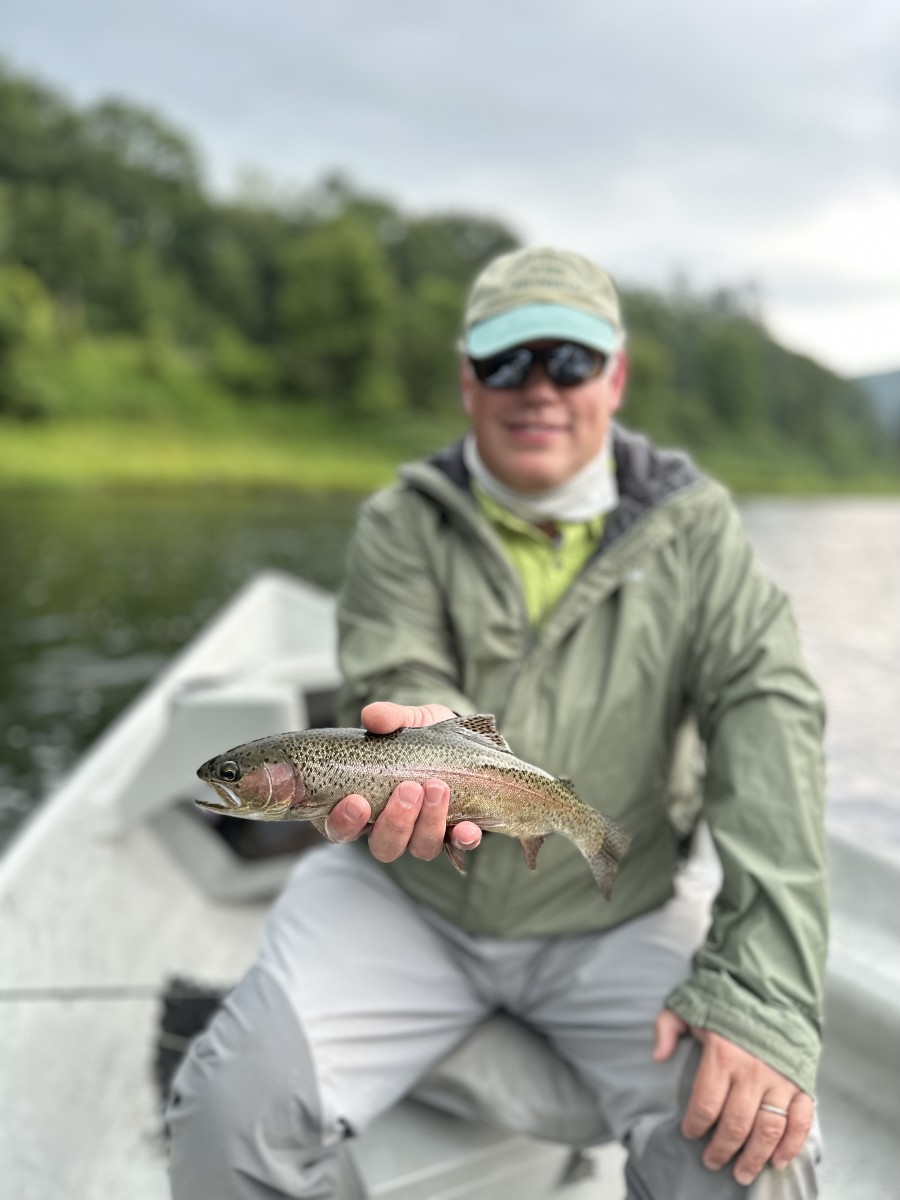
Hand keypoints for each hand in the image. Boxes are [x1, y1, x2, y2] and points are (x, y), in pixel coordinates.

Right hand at [324, 702, 482, 861]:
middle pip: (384, 846)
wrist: (461, 741)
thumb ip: (389, 718)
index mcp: (364, 806)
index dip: (345, 823)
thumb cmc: (421, 738)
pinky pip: (459, 846)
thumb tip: (372, 716)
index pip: (341, 829)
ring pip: (421, 848)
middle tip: (408, 788)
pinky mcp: (456, 834)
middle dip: (396, 821)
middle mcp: (392, 828)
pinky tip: (467, 829)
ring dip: (429, 822)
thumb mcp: (406, 721)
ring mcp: (424, 835)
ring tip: (437, 787)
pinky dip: (463, 840)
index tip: (356, 801)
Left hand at [654, 1009, 814, 1186]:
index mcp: (722, 1054)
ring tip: (742, 1174)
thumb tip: (657, 1056)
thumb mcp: (689, 1006)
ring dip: (755, 1157)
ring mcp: (780, 1080)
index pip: (705, 1105)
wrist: (770, 988)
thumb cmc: (726, 1000)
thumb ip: (668, 1028)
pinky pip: (801, 1122)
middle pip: (736, 1125)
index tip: (689, 1134)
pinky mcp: (802, 1082)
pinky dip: (792, 1146)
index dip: (695, 1126)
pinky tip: (778, 1161)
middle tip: (712, 1162)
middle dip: (721, 1150)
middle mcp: (752, 1071)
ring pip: (767, 1130)